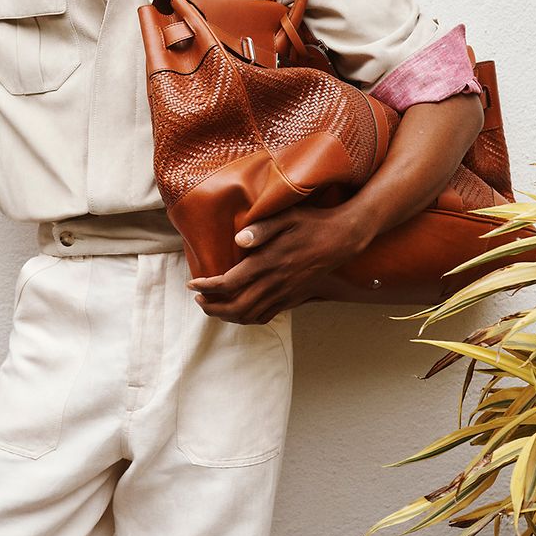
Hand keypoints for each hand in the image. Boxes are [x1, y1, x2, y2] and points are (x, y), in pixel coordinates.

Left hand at [187, 200, 374, 324]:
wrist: (343, 238)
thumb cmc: (311, 222)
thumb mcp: (286, 217)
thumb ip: (261, 228)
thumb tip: (238, 239)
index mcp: (267, 262)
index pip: (229, 282)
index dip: (207, 287)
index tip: (192, 285)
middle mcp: (275, 282)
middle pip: (235, 306)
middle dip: (212, 307)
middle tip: (198, 299)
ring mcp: (285, 293)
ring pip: (250, 315)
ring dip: (227, 315)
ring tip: (214, 307)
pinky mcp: (294, 297)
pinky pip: (266, 315)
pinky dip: (248, 318)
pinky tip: (240, 311)